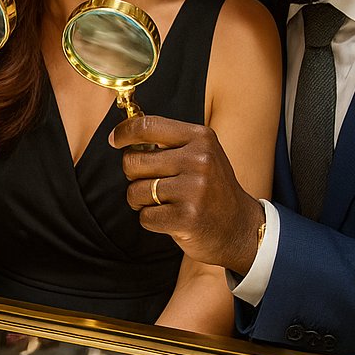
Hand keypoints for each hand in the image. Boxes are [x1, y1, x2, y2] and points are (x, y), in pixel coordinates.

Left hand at [109, 114, 263, 273]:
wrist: (240, 228)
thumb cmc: (211, 188)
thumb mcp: (201, 154)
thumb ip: (168, 142)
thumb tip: (122, 134)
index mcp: (201, 138)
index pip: (147, 126)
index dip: (124, 133)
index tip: (114, 140)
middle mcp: (199, 160)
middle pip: (133, 161)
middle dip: (133, 175)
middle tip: (152, 183)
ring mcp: (194, 189)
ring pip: (135, 191)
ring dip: (142, 201)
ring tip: (165, 202)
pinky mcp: (187, 217)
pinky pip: (145, 216)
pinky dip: (151, 220)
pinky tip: (171, 218)